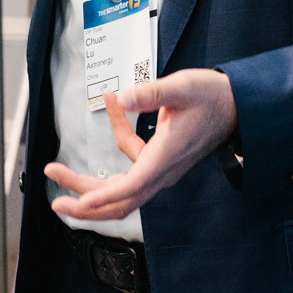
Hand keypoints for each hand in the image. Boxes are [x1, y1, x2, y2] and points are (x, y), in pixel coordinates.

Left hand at [45, 68, 236, 221]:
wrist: (236, 106)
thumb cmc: (212, 97)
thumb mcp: (183, 87)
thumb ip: (153, 93)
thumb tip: (125, 97)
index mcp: (166, 157)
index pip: (131, 186)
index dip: (103, 198)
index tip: (79, 202)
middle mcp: (162, 171)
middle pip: (120, 201)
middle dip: (86, 205)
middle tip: (56, 202)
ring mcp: (160, 169)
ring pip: (121, 188)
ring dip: (90, 185)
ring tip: (59, 172)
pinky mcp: (159, 161)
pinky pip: (130, 160)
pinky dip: (117, 138)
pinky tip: (113, 107)